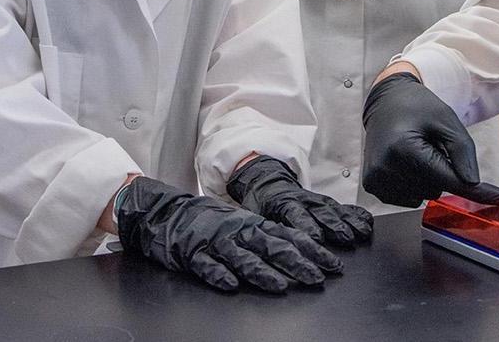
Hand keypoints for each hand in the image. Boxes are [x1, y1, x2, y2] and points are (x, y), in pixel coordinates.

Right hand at [116, 176, 341, 292]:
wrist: (166, 212)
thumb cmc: (208, 221)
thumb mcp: (241, 223)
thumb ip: (266, 237)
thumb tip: (301, 250)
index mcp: (251, 224)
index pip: (288, 236)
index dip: (311, 250)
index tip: (332, 263)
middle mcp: (237, 231)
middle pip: (271, 247)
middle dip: (296, 262)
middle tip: (317, 277)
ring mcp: (215, 242)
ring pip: (242, 258)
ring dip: (262, 272)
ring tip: (280, 285)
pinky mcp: (192, 254)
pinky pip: (207, 266)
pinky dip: (219, 274)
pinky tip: (230, 285)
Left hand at [228, 155, 374, 247]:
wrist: (267, 182)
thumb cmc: (259, 203)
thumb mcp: (253, 214)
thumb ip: (261, 228)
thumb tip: (263, 248)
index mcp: (283, 202)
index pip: (296, 215)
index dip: (306, 226)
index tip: (316, 238)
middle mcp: (304, 200)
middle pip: (321, 213)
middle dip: (334, 226)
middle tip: (346, 239)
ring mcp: (318, 200)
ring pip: (335, 209)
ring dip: (349, 221)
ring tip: (363, 232)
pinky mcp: (327, 202)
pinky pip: (344, 207)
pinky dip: (356, 214)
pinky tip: (368, 222)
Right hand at [360, 73, 498, 208]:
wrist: (386, 102)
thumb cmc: (416, 107)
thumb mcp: (446, 119)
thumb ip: (463, 150)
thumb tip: (472, 183)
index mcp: (403, 148)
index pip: (448, 179)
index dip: (477, 190)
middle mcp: (385, 167)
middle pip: (436, 189)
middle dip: (441, 171)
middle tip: (429, 145)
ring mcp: (376, 179)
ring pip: (424, 196)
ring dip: (428, 177)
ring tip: (415, 151)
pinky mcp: (373, 186)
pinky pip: (409, 198)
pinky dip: (415, 183)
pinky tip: (406, 162)